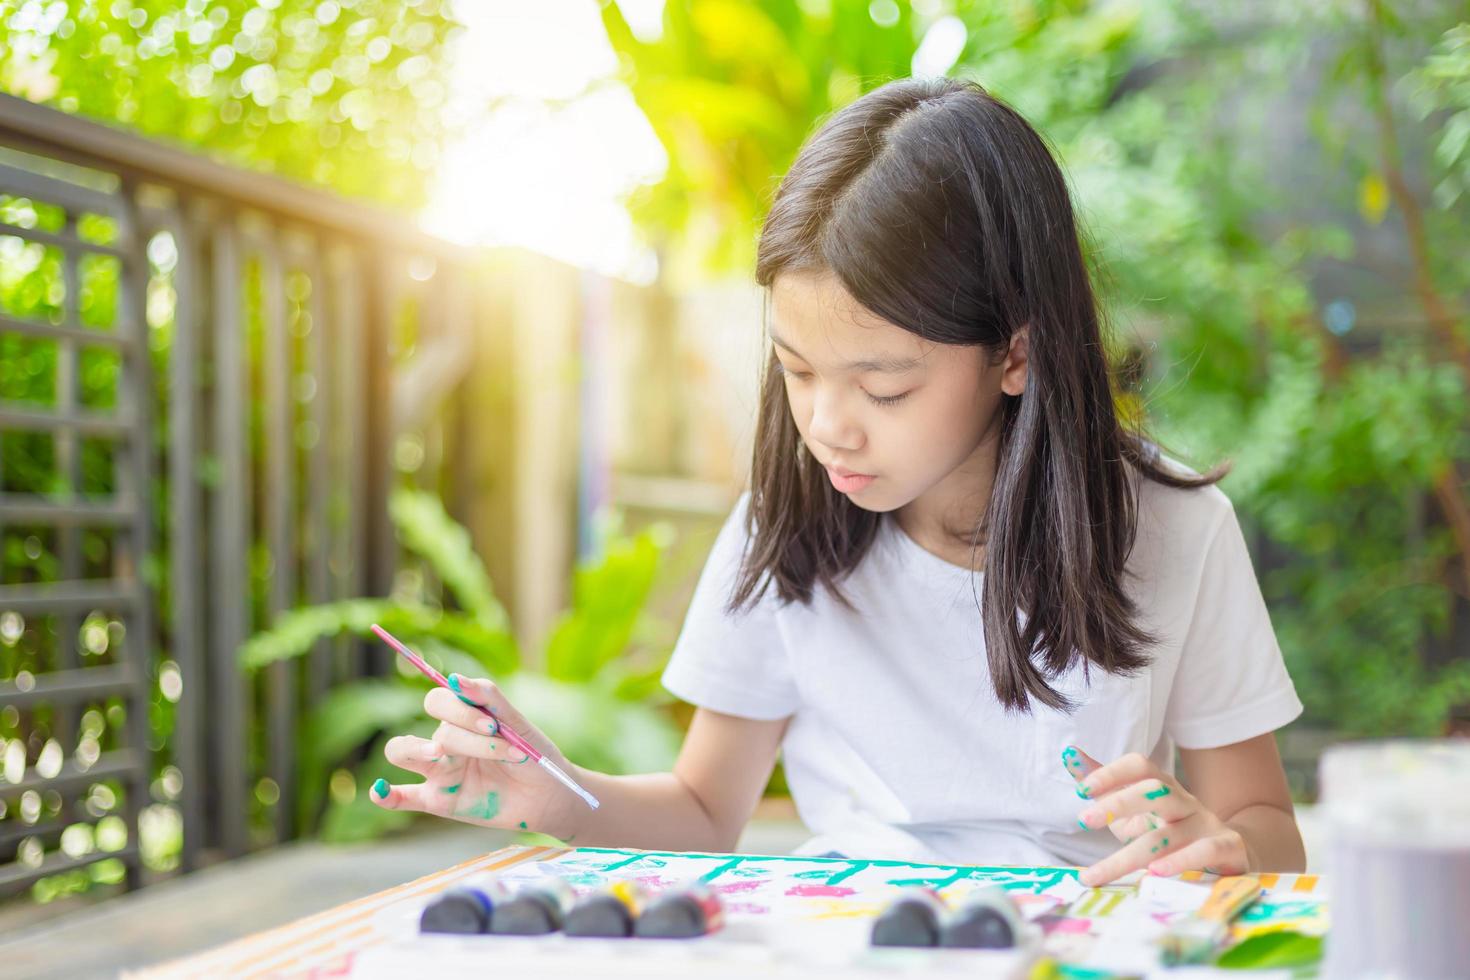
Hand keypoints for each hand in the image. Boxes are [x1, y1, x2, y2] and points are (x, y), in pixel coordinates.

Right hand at [370, 674, 582, 840]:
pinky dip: (386, 794)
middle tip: (495, 744)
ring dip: (416, 750)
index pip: (439, 701)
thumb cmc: (534, 754)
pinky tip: (380, 791)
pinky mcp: (439, 801)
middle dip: (461, 735)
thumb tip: (455, 678)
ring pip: (404, 751)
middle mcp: (445, 742)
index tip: (493, 725)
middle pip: (428, 727)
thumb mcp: (518, 723)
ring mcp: (439, 772)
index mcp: (462, 718)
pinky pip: (403, 798)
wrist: (549, 794)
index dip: (461, 710)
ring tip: (437, 755)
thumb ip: (489, 698)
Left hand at [1061, 745, 1252, 885]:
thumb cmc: (1169, 828)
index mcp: (1161, 786)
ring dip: (1133, 852)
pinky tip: (1155, 872)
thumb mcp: (1132, 808)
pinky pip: (1206, 851)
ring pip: (1169, 834)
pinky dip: (1181, 861)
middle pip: (1155, 791)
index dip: (1111, 773)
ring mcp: (1206, 823)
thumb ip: (1103, 785)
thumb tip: (1069, 755)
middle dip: (1119, 803)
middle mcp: (1184, 800)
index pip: (1139, 765)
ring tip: (1103, 869)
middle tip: (1084, 820)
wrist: (1229, 850)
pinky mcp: (1227, 848)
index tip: (1081, 790)